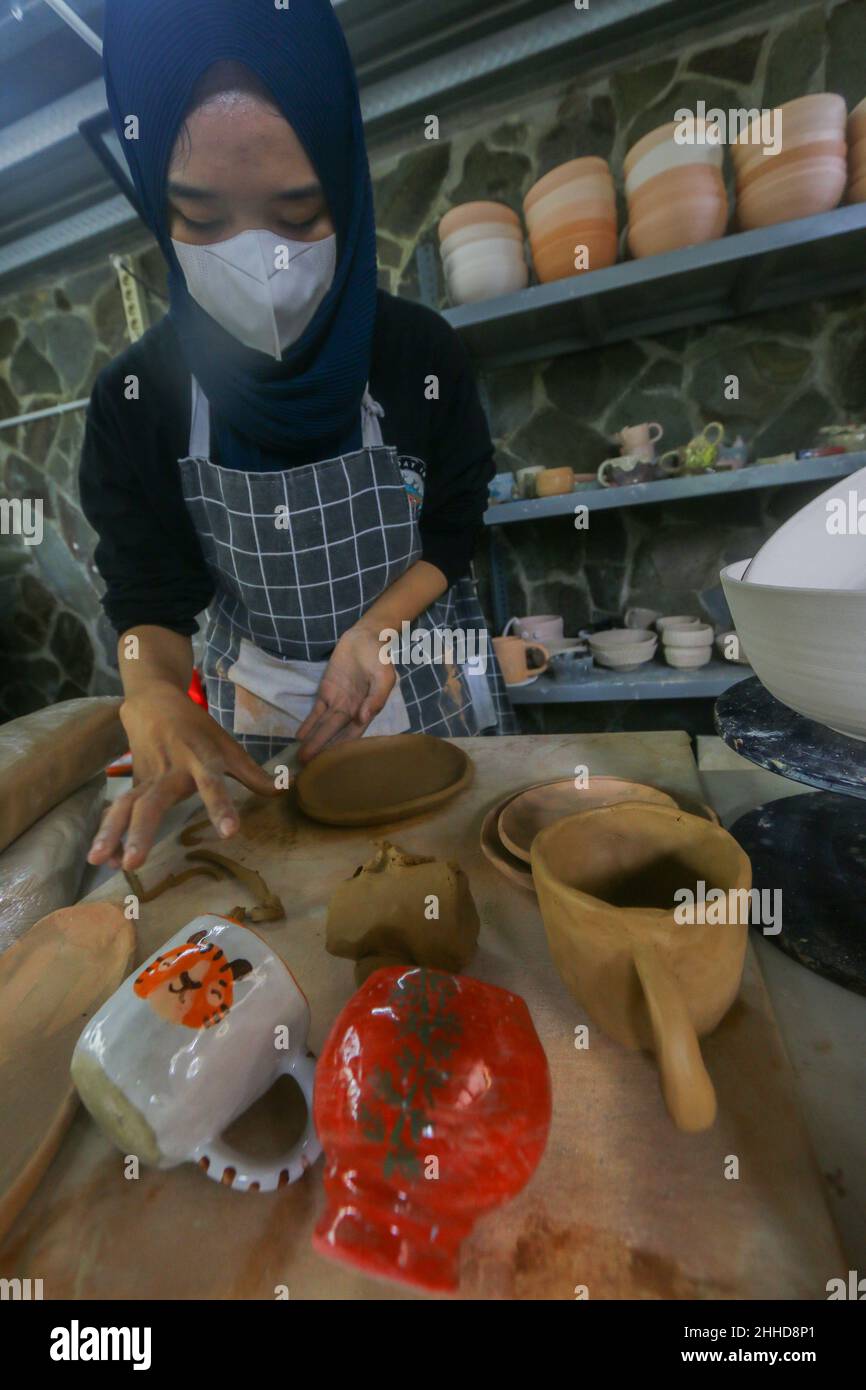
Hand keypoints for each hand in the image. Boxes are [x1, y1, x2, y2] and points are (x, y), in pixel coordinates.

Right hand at [87, 681, 279, 871]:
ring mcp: (147, 777)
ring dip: (112, 834)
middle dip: (143, 832)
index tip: (229, 832)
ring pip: (126, 806)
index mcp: (200, 759)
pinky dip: (110, 833)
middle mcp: (170, 770)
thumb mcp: (227, 745)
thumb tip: (283, 790)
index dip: (221, 806)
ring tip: (102, 862)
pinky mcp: (132, 782)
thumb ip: (252, 773)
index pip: (213, 784)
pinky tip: (104, 859)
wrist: (154, 700)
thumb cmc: (196, 728)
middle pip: (153, 802)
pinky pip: (118, 809)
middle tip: (136, 861)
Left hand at [296, 623, 394, 763]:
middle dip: (322, 748)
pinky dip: (308, 724)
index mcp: (369, 709)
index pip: (354, 734)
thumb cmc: (379, 656)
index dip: (343, 748)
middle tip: (308, 764)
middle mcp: (352, 710)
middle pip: (335, 733)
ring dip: (313, 740)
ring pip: (324, 725)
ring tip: (301, 756)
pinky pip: (316, 711)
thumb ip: (377, 697)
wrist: (365, 636)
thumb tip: (364, 718)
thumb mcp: (384, 674)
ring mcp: (338, 702)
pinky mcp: (327, 692)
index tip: (332, 763)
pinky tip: (300, 737)